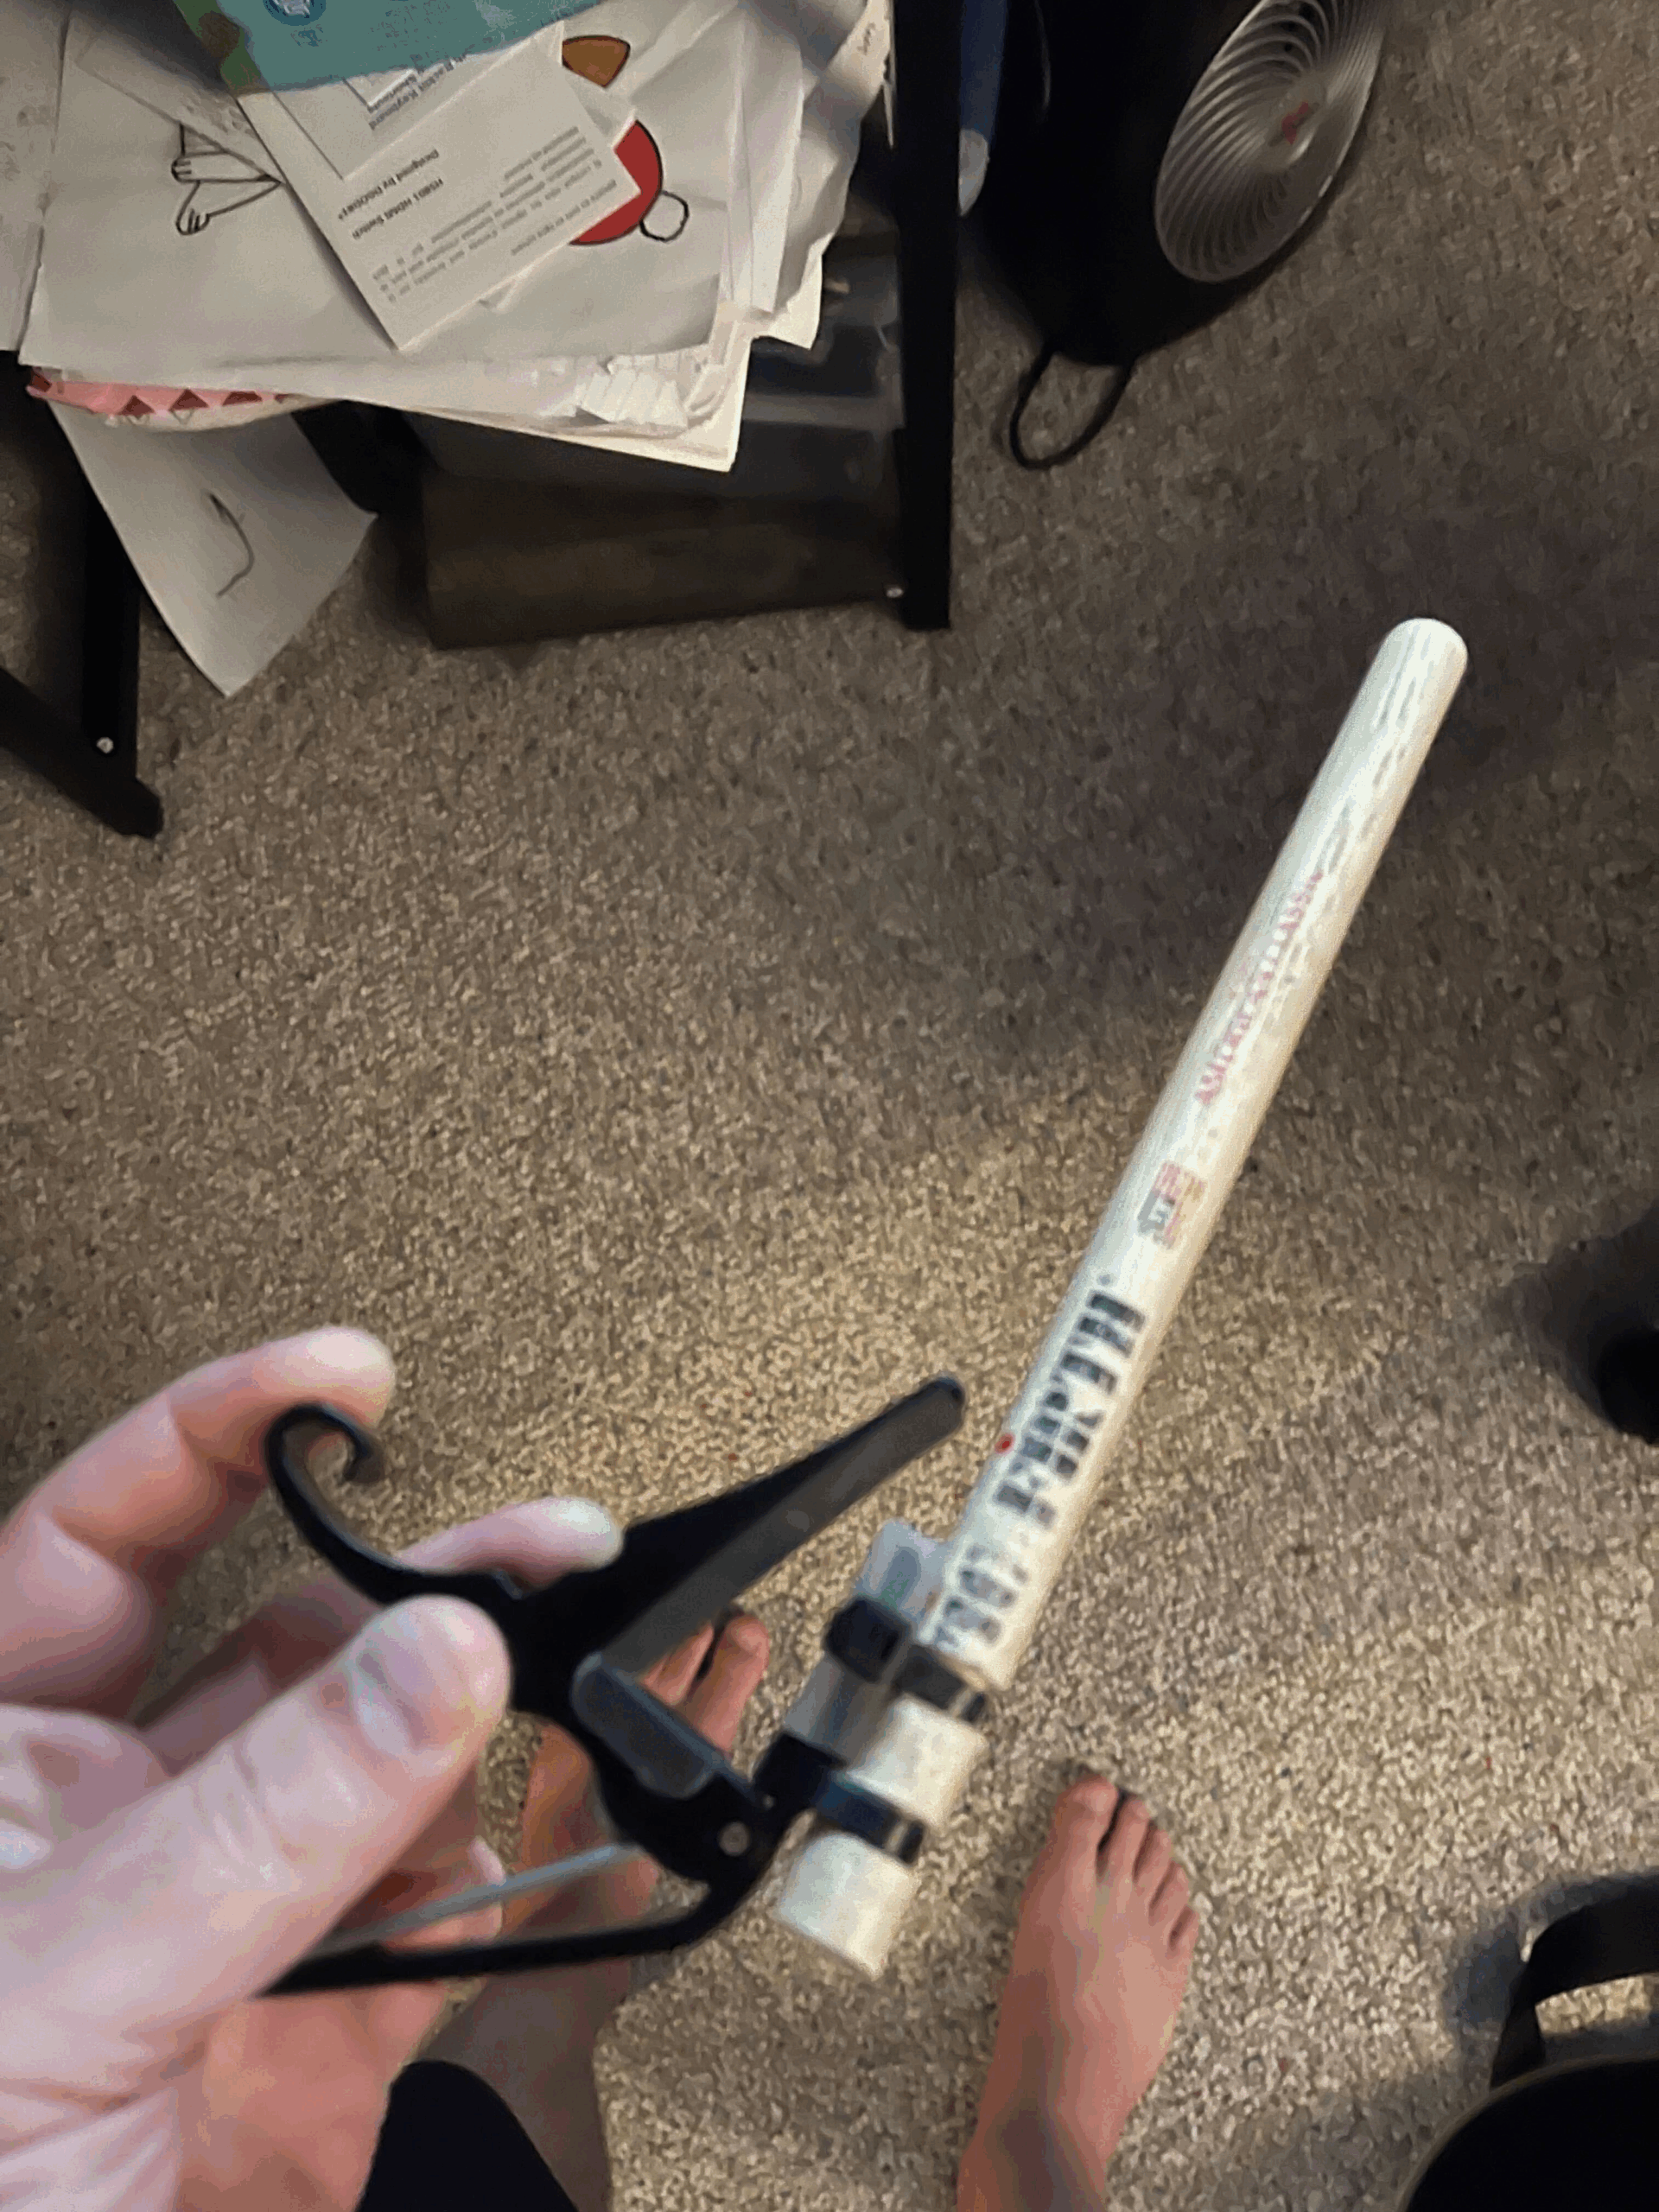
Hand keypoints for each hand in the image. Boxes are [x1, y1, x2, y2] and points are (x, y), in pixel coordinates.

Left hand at [0, 1329, 625, 2211]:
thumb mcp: (60, 1987)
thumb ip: (259, 1825)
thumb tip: (426, 1662)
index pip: (98, 1543)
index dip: (217, 1434)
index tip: (339, 1380)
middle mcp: (110, 1833)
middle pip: (282, 1643)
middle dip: (414, 1577)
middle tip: (531, 1544)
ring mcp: (225, 1930)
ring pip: (379, 1766)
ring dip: (479, 1715)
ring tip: (565, 1673)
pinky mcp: (317, 2036)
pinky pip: (442, 1911)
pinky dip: (515, 1864)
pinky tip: (540, 1827)